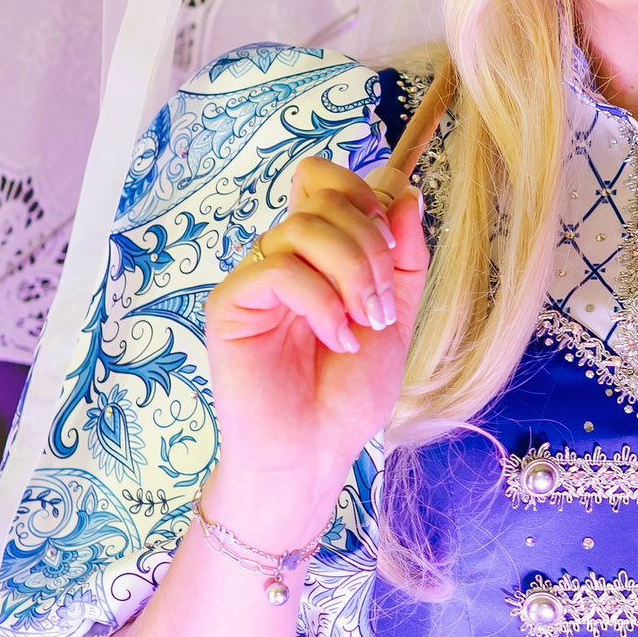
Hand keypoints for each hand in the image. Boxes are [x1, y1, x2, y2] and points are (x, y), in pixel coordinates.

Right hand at [202, 156, 428, 538]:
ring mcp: (255, 279)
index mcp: (318, 255)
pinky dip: (321, 301)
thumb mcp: (395, 319)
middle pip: (322, 197)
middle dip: (370, 245)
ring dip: (352, 273)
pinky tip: (337, 339)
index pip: (325, 182)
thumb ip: (404, 261)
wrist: (314, 454)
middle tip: (381, 305)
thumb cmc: (346, 396)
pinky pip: (280, 269)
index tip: (392, 248)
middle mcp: (283, 258)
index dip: (363, 196)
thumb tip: (406, 196)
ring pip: (303, 228)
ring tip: (363, 324)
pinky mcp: (231, 304)